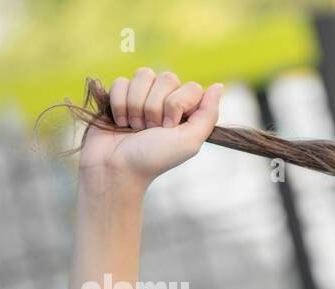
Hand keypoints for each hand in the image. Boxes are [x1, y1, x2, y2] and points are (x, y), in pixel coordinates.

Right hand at [78, 68, 222, 188]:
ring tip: (134, 126)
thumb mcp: (189, 141)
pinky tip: (120, 122)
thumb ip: (208, 115)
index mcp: (185, 112)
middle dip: (155, 106)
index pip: (191, 87)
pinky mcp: (118, 95)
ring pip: (143, 75)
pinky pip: (121, 81)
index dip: (177, 104)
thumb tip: (218, 86)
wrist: (116, 167)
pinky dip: (119, 103)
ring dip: (136, 104)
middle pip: (167, 77)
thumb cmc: (154, 158)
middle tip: (150, 129)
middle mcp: (165, 100)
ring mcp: (142, 96)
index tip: (169, 127)